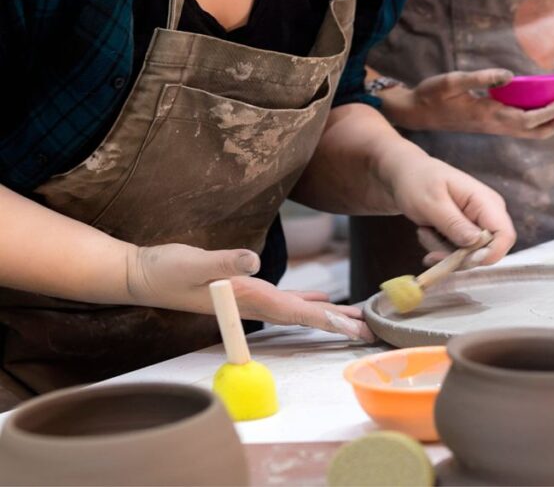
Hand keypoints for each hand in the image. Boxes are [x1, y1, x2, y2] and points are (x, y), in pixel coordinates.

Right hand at [124, 243, 373, 341]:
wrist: (144, 274)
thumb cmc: (166, 269)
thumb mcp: (193, 262)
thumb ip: (224, 263)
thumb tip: (252, 262)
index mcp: (249, 297)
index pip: (295, 312)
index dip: (325, 319)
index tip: (353, 328)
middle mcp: (255, 302)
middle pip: (305, 316)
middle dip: (337, 323)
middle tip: (370, 331)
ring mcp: (252, 299)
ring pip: (299, 309)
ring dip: (328, 314)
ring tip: (356, 318)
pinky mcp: (247, 290)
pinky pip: (286, 299)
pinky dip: (307, 299)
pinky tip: (322, 297)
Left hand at [375, 144, 515, 265]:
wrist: (406, 174)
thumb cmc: (418, 181)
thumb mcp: (432, 202)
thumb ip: (454, 223)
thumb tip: (476, 243)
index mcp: (486, 201)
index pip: (505, 236)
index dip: (488, 254)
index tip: (459, 260)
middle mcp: (488, 214)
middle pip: (488, 252)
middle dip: (457, 257)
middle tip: (430, 251)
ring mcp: (479, 224)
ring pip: (470, 256)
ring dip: (443, 251)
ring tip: (424, 231)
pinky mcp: (468, 232)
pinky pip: (460, 253)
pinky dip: (440, 249)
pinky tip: (427, 233)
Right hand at [381, 69, 553, 138]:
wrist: (418, 113)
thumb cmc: (433, 94)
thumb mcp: (452, 81)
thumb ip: (481, 78)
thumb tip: (509, 75)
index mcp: (489, 115)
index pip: (528, 119)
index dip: (551, 112)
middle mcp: (496, 125)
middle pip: (538, 132)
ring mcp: (495, 127)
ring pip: (533, 132)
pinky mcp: (493, 124)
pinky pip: (524, 127)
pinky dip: (542, 120)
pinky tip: (550, 108)